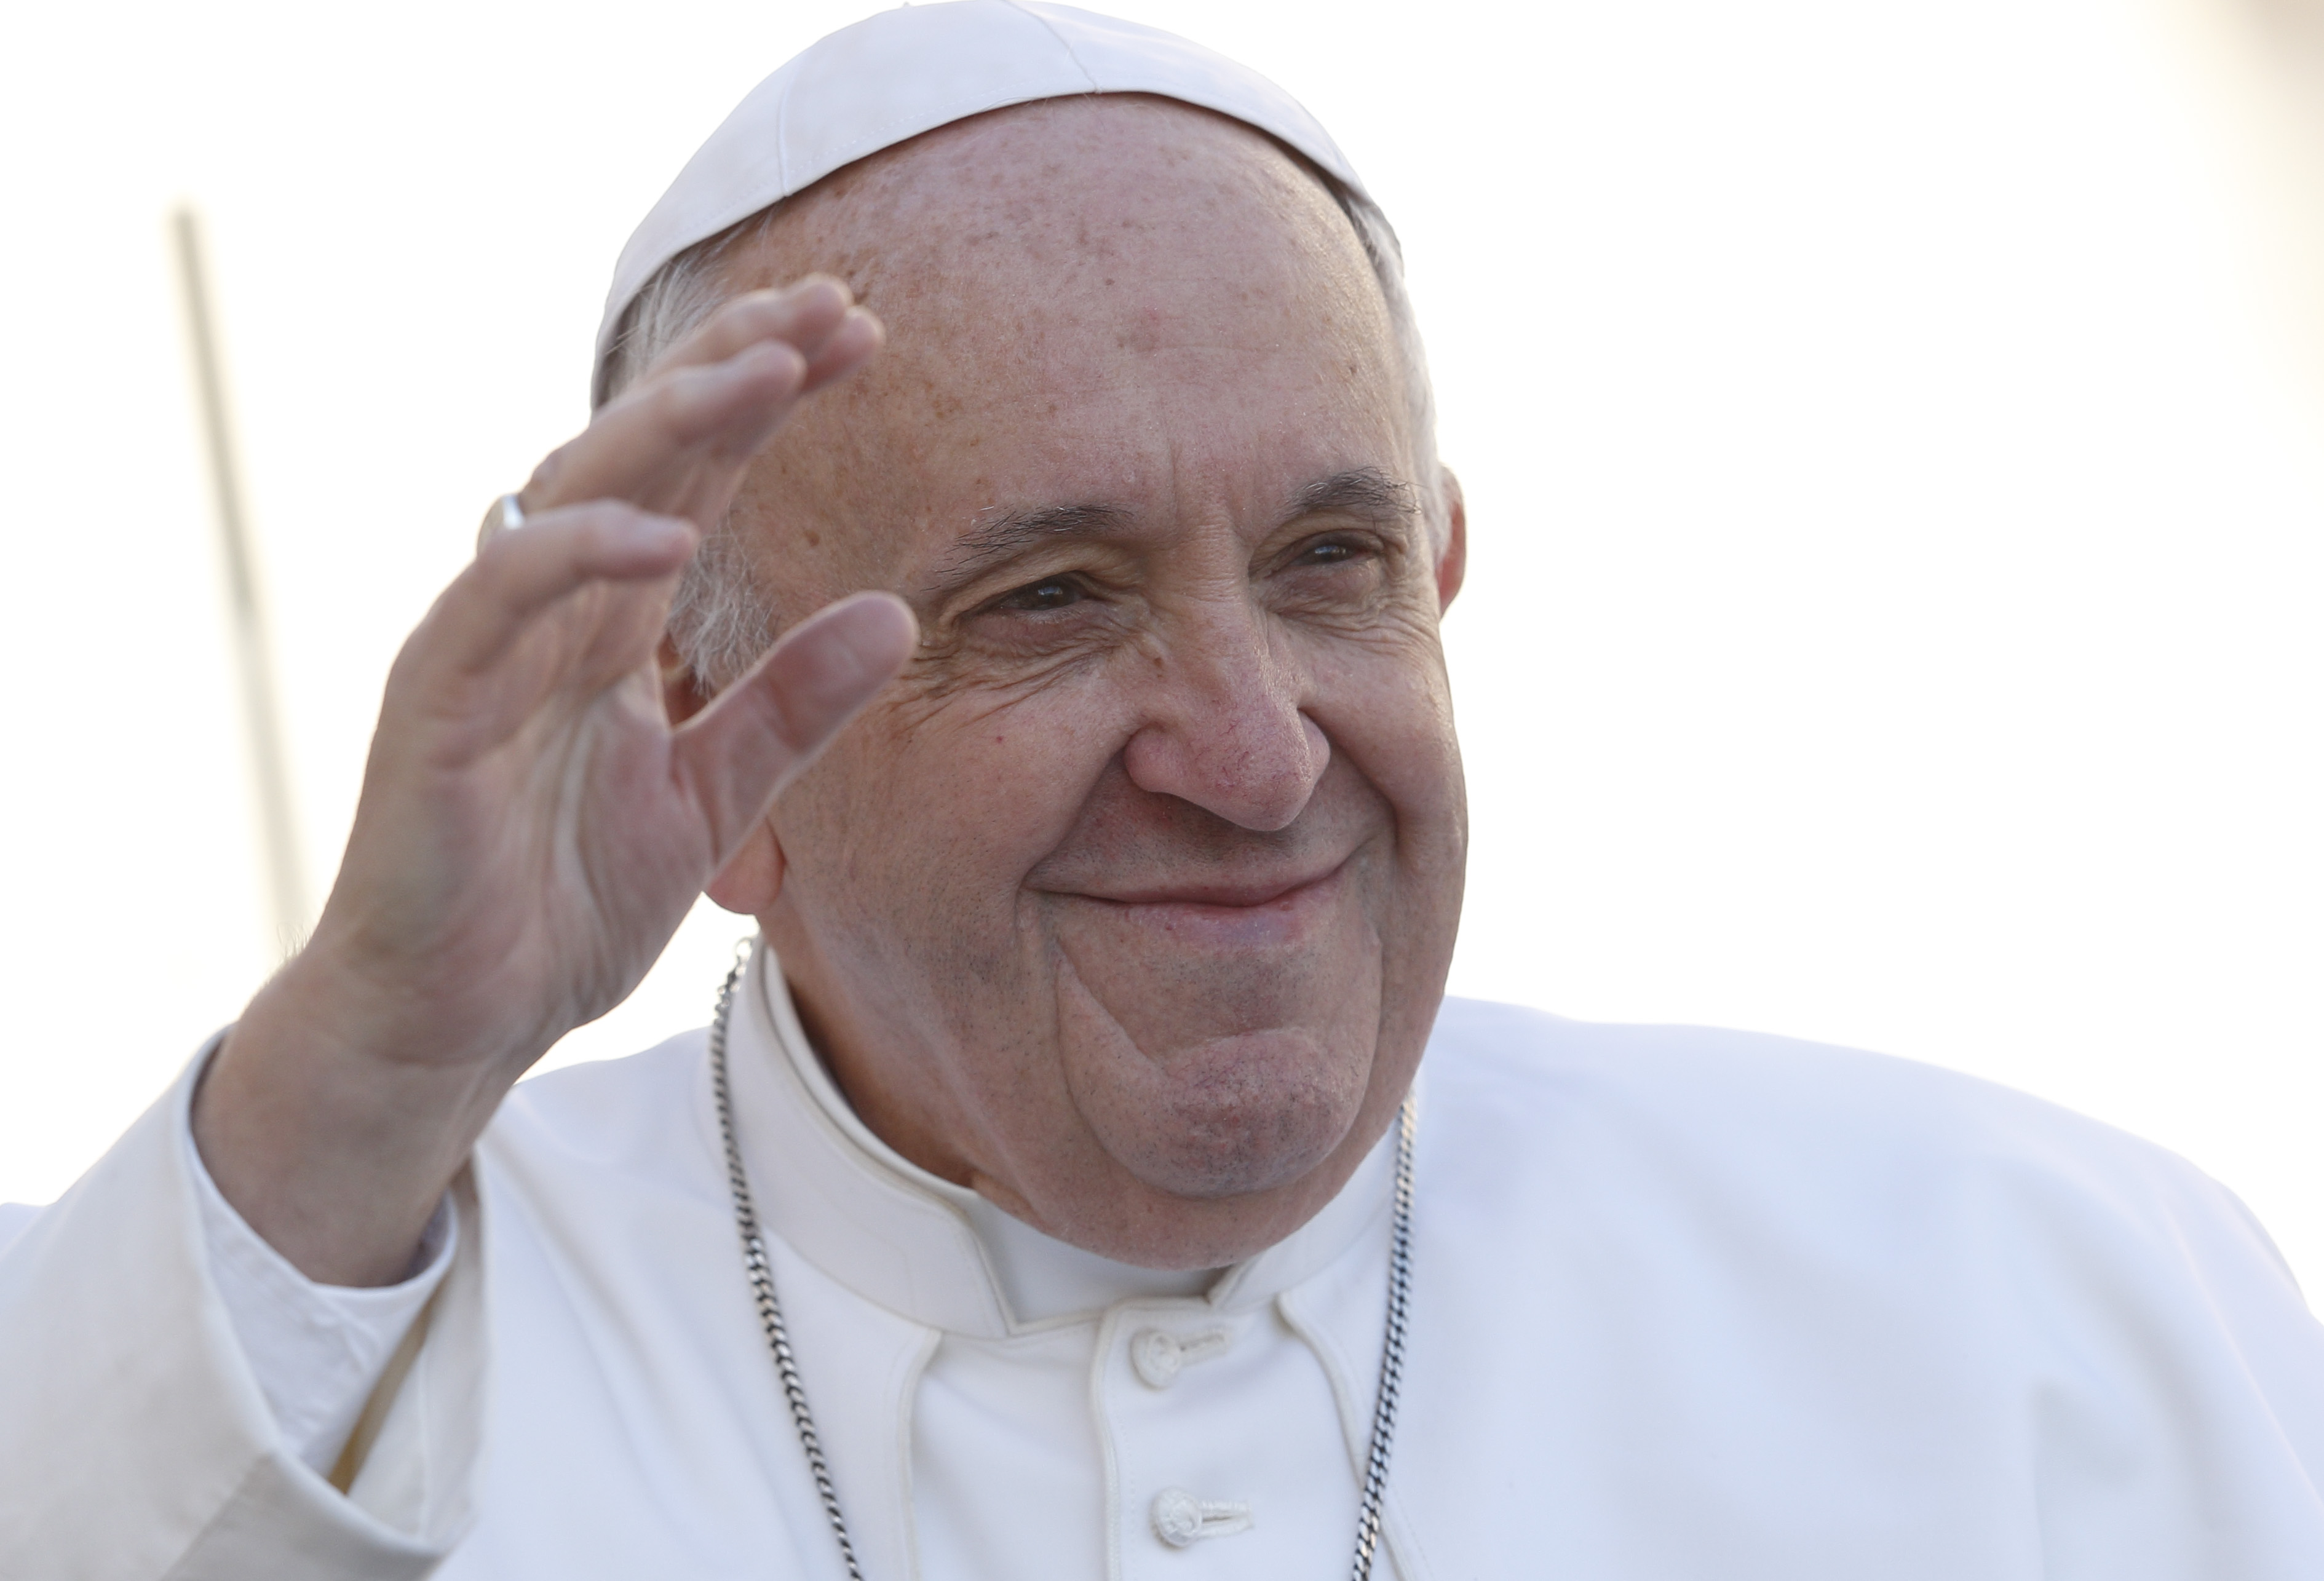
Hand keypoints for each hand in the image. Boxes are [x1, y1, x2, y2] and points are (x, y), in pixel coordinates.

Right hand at [195, 280, 914, 1283]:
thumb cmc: (558, 906)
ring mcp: (483, 651)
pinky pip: (498, 606)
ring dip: (668, 427)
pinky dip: (574, 558)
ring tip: (770, 370)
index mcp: (609, 624)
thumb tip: (898, 614)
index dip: (766, 396)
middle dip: (733, 371)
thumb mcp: (713, 797)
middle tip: (834, 306)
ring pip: (571, 498)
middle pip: (641, 453)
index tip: (859, 335)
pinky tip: (663, 531)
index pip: (697, 474)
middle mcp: (546, 613)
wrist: (455, 1025)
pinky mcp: (434, 711)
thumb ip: (791, 707)